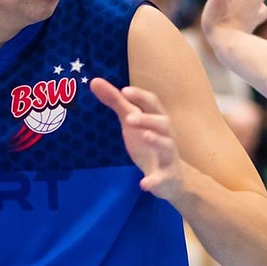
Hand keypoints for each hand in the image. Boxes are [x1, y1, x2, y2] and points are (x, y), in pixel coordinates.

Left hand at [90, 78, 185, 200]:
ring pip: (167, 146)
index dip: (141, 96)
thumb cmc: (149, 144)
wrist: (172, 178)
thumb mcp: (132, 122)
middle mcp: (166, 135)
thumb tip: (95, 81)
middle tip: (129, 118)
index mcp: (157, 120)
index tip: (124, 90)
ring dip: (157, 140)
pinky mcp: (166, 177)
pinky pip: (162, 178)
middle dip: (148, 119)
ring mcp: (168, 156)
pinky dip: (154, 181)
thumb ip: (116, 102)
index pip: (152, 103)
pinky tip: (143, 184)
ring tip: (145, 137)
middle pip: (163, 123)